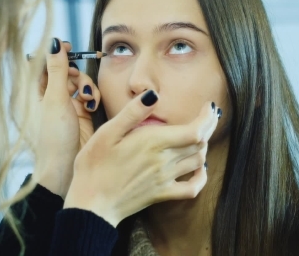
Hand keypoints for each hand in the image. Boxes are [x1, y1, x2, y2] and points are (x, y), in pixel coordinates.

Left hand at [34, 38, 100, 197]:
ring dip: (84, 85)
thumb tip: (53, 41)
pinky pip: (87, 96)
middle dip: (74, 71)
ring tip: (85, 97)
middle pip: (64, 70)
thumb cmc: (53, 137)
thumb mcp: (55, 99)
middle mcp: (49, 97)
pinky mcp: (81, 115)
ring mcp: (65, 106)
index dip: (55, 52)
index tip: (68, 45)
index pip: (43, 63)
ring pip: (78, 82)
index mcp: (34, 92)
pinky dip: (91, 96)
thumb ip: (57, 70)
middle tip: (77, 78)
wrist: (64, 170)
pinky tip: (91, 105)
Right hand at [64, 92, 219, 226]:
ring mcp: (165, 179)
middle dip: (208, 127)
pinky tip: (200, 169)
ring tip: (200, 136)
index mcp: (153, 142)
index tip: (208, 107)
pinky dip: (201, 177)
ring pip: (198, 162)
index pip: (195, 130)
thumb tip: (153, 95)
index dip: (207, 118)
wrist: (90, 203)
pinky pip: (192, 188)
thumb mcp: (107, 132)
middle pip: (200, 143)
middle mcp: (164, 161)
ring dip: (203, 147)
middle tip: (208, 116)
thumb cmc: (94, 165)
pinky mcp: (161, 195)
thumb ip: (132, 113)